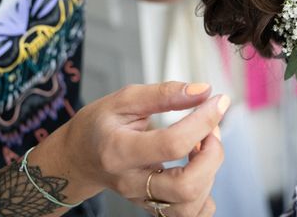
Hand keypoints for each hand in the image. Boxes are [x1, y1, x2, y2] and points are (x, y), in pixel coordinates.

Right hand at [51, 82, 228, 215]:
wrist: (78, 157)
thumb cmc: (100, 125)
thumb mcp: (124, 99)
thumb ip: (164, 93)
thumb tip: (203, 91)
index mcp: (120, 151)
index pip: (172, 144)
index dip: (203, 121)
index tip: (218, 102)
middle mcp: (132, 182)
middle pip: (186, 186)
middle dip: (212, 154)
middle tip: (210, 129)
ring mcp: (143, 199)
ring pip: (190, 206)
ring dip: (210, 173)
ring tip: (203, 146)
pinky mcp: (154, 206)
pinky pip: (191, 215)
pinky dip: (206, 194)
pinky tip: (199, 168)